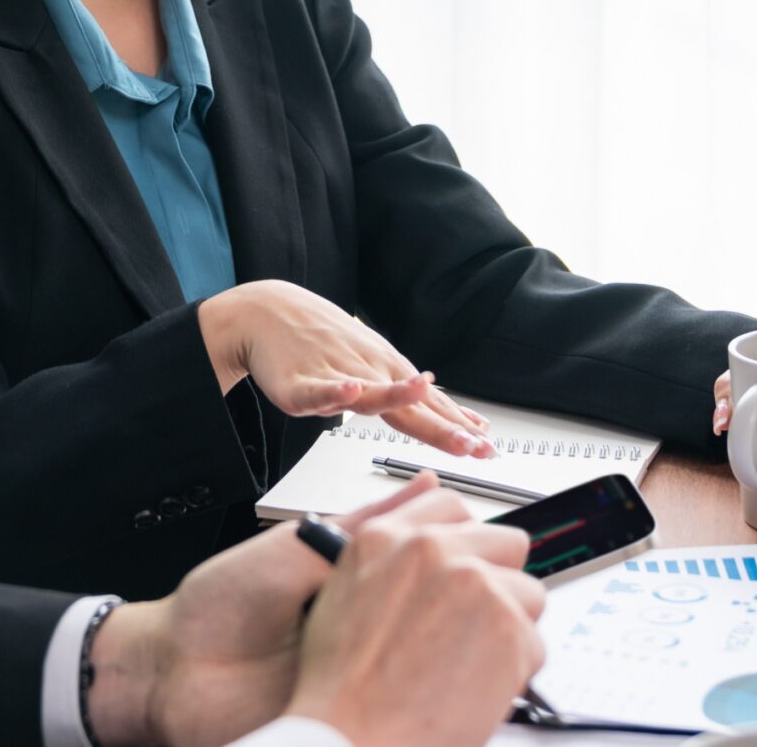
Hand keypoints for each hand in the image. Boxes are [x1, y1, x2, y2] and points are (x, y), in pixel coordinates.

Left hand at [87, 475, 543, 746]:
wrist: (175, 674)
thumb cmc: (221, 604)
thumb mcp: (295, 547)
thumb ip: (365, 526)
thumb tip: (429, 483)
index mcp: (357, 570)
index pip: (436, 550)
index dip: (474, 547)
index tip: (509, 545)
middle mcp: (368, 615)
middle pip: (449, 603)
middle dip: (485, 598)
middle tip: (516, 589)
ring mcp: (365, 660)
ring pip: (441, 653)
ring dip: (473, 644)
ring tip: (503, 631)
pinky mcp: (357, 701)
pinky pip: (412, 699)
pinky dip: (443, 693)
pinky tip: (461, 681)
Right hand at [198, 279, 494, 457]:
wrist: (269, 311)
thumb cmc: (321, 340)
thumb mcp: (373, 363)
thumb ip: (409, 396)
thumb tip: (453, 414)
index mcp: (388, 373)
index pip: (431, 407)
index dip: (459, 428)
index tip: (487, 446)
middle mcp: (369, 372)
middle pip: (411, 406)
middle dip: (443, 427)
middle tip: (472, 443)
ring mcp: (336, 375)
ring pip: (370, 393)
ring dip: (396, 395)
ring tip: (420, 393)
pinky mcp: (298, 384)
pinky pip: (318, 391)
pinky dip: (334, 392)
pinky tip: (350, 392)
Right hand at [284, 480, 546, 746]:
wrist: (348, 738)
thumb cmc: (341, 687)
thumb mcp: (342, 596)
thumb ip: (387, 557)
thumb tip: (423, 528)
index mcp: (387, 538)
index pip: (450, 505)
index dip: (466, 541)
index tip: (469, 562)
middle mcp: (433, 550)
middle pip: (504, 542)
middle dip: (497, 581)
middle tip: (472, 625)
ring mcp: (474, 584)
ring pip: (527, 594)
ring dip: (509, 628)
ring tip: (468, 664)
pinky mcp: (507, 626)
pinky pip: (535, 643)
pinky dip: (515, 671)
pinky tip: (476, 687)